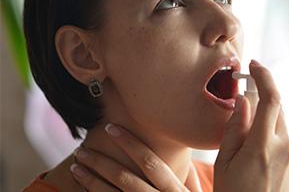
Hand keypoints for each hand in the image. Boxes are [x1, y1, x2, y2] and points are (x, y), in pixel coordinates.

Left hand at [70, 125, 191, 190]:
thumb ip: (186, 181)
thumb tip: (179, 156)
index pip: (151, 163)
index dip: (130, 143)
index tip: (110, 127)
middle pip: (125, 178)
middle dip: (100, 161)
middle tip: (81, 149)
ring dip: (90, 180)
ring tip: (76, 167)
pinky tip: (81, 188)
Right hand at [214, 60, 288, 191]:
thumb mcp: (224, 163)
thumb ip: (235, 127)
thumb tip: (243, 100)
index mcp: (264, 146)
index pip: (271, 98)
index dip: (263, 76)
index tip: (253, 65)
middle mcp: (286, 149)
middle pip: (277, 109)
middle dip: (261, 100)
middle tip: (243, 102)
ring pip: (281, 125)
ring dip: (266, 121)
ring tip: (246, 143)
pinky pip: (285, 141)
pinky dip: (272, 136)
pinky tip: (257, 155)